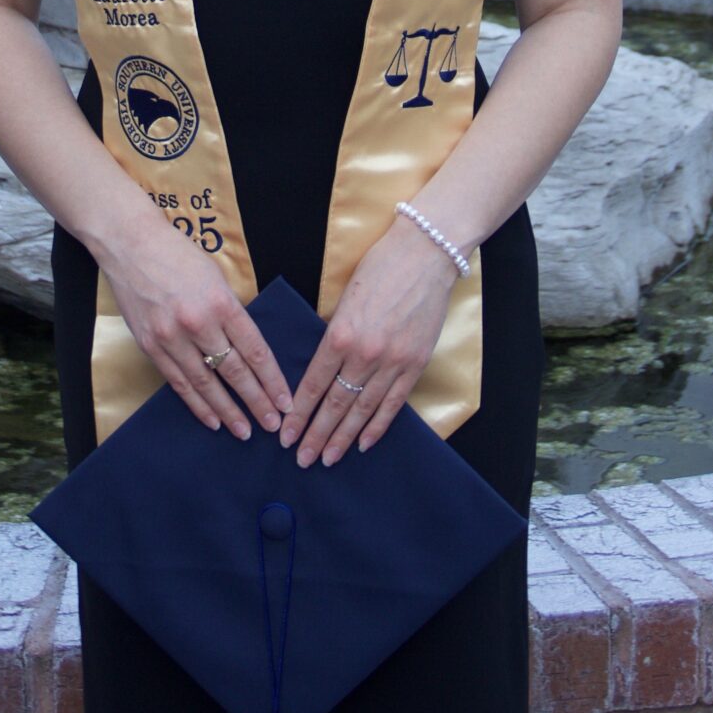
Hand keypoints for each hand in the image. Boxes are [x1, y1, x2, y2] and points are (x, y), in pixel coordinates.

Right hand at [101, 201, 292, 437]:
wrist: (130, 244)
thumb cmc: (178, 255)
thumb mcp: (216, 277)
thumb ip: (231, 312)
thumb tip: (247, 348)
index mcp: (221, 302)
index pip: (254, 350)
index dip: (272, 380)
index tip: (285, 401)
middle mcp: (198, 323)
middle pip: (234, 371)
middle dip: (257, 401)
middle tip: (273, 425)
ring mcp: (171, 337)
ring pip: (206, 383)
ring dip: (228, 411)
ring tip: (245, 431)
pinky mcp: (150, 345)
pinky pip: (179, 382)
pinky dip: (197, 404)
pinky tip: (212, 419)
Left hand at [280, 215, 458, 466]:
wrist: (426, 254)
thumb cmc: (381, 267)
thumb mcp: (345, 298)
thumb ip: (335, 334)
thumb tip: (323, 366)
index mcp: (340, 334)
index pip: (313, 384)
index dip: (298, 413)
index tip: (286, 434)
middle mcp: (365, 354)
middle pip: (334, 404)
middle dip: (315, 434)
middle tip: (301, 459)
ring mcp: (393, 362)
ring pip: (362, 410)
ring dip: (342, 438)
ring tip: (327, 459)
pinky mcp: (415, 364)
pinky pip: (393, 403)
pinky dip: (377, 426)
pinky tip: (363, 443)